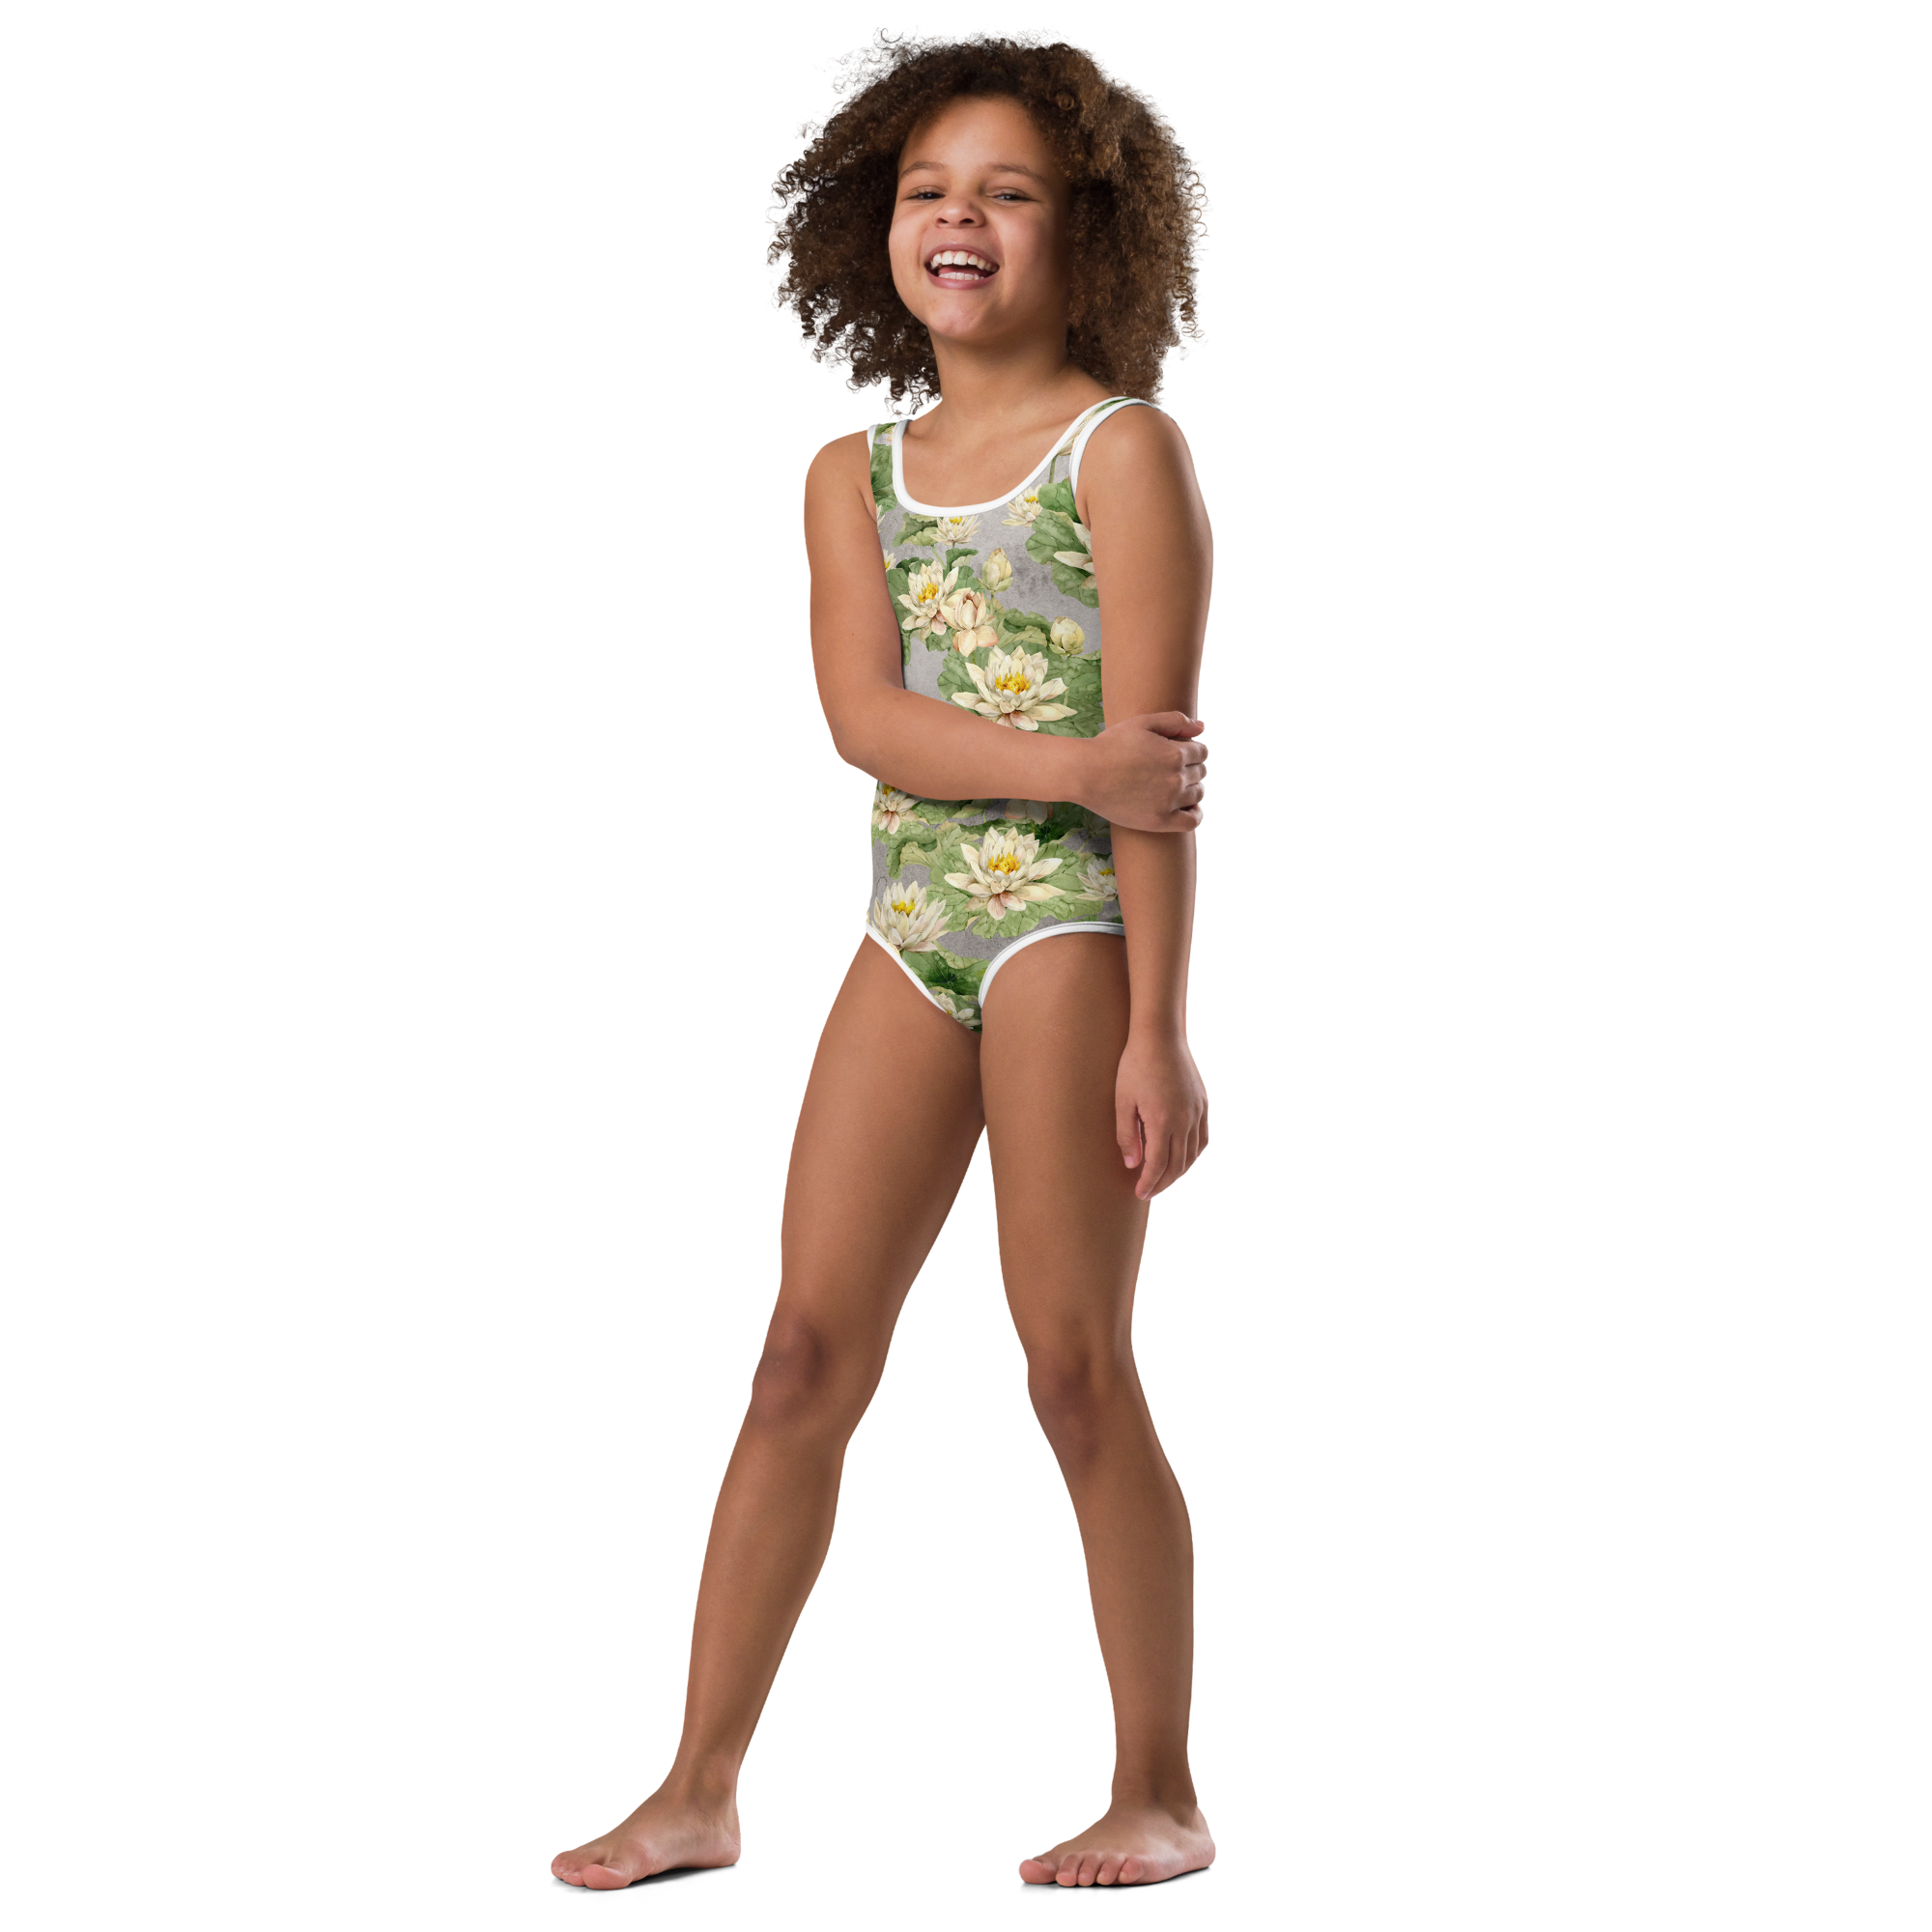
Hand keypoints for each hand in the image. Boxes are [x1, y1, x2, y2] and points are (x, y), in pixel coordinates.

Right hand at [1076, 714, 1207, 832]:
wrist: (1085, 774)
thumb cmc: (1110, 745)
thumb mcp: (1142, 722)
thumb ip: (1176, 721)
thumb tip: (1202, 728)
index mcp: (1176, 752)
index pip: (1201, 752)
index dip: (1191, 750)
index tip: (1176, 753)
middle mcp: (1177, 777)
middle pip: (1200, 772)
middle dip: (1189, 767)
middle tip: (1167, 769)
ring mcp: (1169, 801)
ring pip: (1198, 794)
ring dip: (1191, 788)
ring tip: (1172, 786)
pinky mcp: (1160, 821)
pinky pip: (1192, 821)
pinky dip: (1195, 814)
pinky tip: (1186, 808)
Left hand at [1115, 1031, 1208, 1201]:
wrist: (1161, 1036)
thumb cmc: (1135, 1066)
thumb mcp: (1123, 1101)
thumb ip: (1127, 1136)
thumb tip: (1132, 1164)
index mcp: (1163, 1121)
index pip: (1158, 1165)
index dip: (1149, 1183)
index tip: (1140, 1194)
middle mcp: (1184, 1120)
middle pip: (1178, 1164)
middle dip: (1163, 1182)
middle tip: (1149, 1191)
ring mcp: (1197, 1112)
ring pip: (1193, 1154)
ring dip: (1180, 1171)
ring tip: (1165, 1178)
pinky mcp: (1203, 1103)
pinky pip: (1203, 1137)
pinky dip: (1194, 1153)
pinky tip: (1184, 1156)